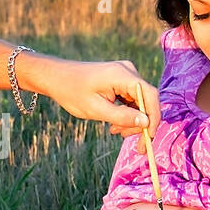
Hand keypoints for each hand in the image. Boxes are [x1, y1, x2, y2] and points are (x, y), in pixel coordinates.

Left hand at [33, 57, 159, 135]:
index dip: (153, 118)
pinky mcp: (122, 80)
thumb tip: (146, 123)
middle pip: (146, 100)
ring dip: (132, 120)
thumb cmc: (72, 92)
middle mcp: (128, 71)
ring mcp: (126, 74)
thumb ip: (121, 117)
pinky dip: (126, 113)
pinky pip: (132, 99)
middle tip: (124, 138)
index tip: (149, 138)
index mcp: (123, 75)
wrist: (57, 77)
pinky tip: (114, 124)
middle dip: (139, 123)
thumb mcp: (95, 110)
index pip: (150, 96)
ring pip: (140, 102)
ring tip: (115, 132)